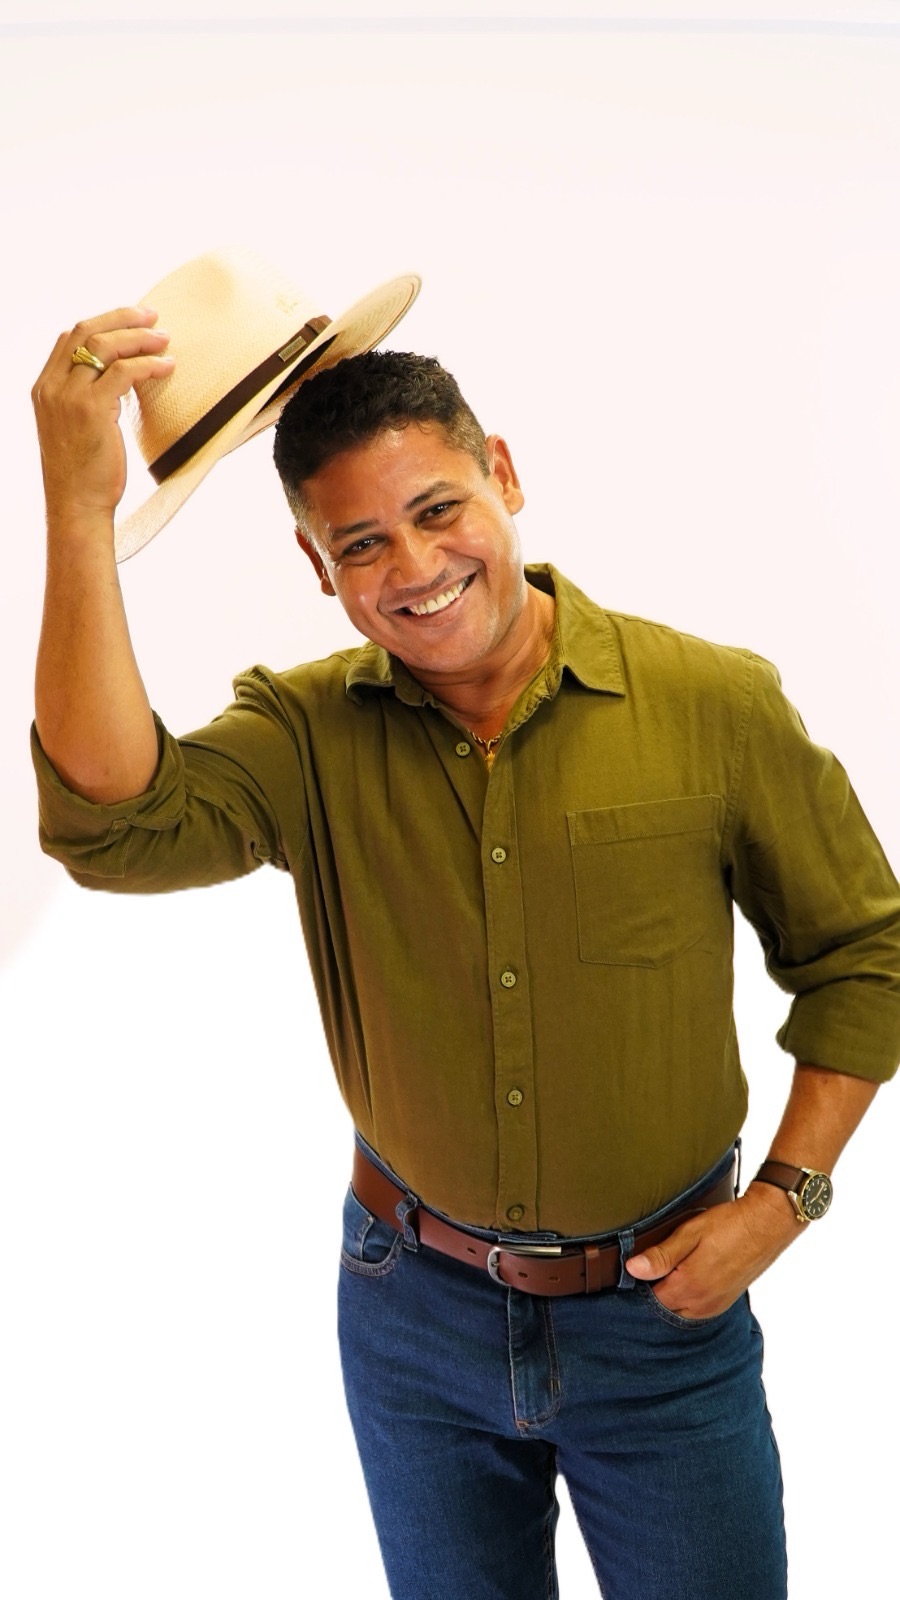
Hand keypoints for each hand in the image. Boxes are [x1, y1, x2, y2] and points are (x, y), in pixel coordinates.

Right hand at [31, 307, 173, 532]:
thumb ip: (85, 397)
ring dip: (139, 338)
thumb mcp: (74, 427)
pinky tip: (167, 366)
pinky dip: (148, 364)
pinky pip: (124, 372)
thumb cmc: (82, 472)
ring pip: (105, 347)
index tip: (132, 320)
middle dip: (122, 318)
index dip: (104, 322)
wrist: (76, 505)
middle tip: (153, 317)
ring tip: (165, 340)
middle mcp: (52, 387)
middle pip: (86, 331)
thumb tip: (118, 375)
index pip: (71, 337)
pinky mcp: (92, 411)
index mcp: (44, 387)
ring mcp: (69, 398)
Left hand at [624, 1183, 800, 1318]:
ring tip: (674, 1268)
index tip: (640, 1266)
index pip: (651, 1298)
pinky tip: (690, 1276)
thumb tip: (633, 1269)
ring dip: (674, 1294)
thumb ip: (661, 1255)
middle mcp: (703, 1303)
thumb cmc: (729, 1224)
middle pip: (666, 1307)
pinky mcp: (726, 1301)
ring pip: (682, 1310)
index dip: (641, 1283)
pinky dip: (689, 1297)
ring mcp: (717, 1305)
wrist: (766, 1224)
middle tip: (658, 1264)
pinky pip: (698, 1308)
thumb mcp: (690, 1233)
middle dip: (657, 1290)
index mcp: (690, 1286)